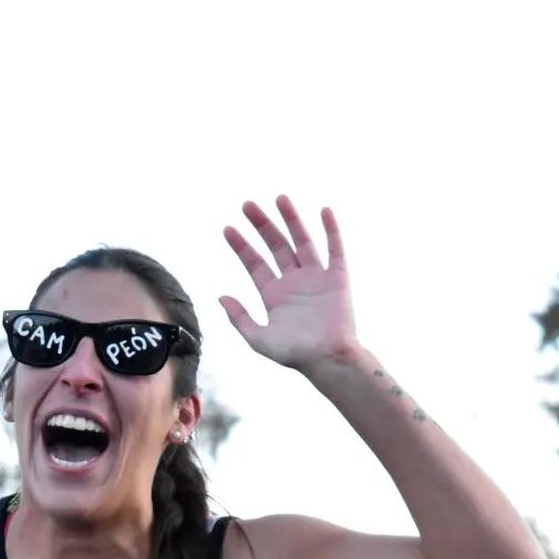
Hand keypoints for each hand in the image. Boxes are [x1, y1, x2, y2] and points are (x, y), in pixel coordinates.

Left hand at [220, 195, 358, 370]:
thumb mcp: (258, 339)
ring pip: (301, 241)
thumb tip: (220, 297)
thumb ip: (239, 318)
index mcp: (273, 294)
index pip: (254, 263)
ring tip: (280, 198)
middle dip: (261, 225)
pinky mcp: (337, 279)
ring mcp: (315, 278)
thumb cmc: (295, 354)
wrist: (327, 360)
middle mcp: (293, 281)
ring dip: (291, 220)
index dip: (241, 245)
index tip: (227, 228)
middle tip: (247, 205)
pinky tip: (323, 211)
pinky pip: (335, 249)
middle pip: (275, 246)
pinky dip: (331, 230)